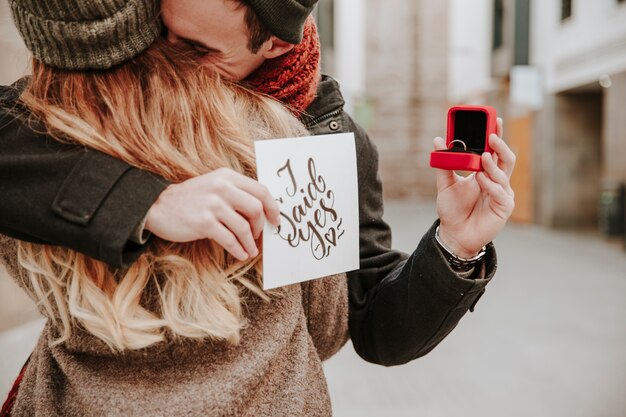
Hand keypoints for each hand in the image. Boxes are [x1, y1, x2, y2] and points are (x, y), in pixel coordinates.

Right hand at [145, 168, 280, 260]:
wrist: (157, 206)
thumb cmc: (191, 199)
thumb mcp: (214, 185)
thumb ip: (236, 193)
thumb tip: (261, 212)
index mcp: (228, 176)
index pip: (261, 190)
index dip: (273, 207)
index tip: (275, 220)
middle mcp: (222, 187)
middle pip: (256, 208)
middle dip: (261, 227)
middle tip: (258, 237)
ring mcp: (213, 204)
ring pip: (244, 227)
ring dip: (250, 243)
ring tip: (250, 251)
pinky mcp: (204, 222)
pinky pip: (229, 239)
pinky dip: (238, 250)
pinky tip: (241, 254)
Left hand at [433, 118, 515, 257]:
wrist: (453, 234)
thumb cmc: (452, 209)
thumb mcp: (445, 184)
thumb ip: (444, 163)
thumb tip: (437, 140)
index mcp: (485, 172)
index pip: (495, 150)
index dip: (496, 134)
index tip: (494, 119)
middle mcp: (497, 181)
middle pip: (506, 158)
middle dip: (501, 146)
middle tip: (492, 135)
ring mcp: (502, 194)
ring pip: (503, 174)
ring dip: (493, 165)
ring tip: (483, 157)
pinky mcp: (503, 207)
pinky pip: (500, 193)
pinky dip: (491, 184)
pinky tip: (481, 179)